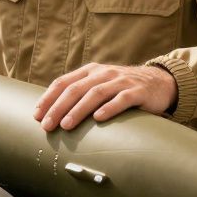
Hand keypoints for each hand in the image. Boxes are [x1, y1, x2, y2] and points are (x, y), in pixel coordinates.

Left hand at [34, 63, 176, 130]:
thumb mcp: (101, 85)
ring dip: (78, 110)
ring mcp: (121, 81)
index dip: (48, 98)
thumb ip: (81, 94)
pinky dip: (109, 108)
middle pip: (75, 89)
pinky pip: (122, 99)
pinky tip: (99, 118)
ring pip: (95, 94)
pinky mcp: (138, 91)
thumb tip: (53, 115)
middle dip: (58, 107)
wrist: (160, 83)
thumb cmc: (123, 89)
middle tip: (47, 125)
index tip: (36, 115)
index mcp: (90, 71)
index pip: (63, 82)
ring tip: (66, 125)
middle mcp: (103, 73)